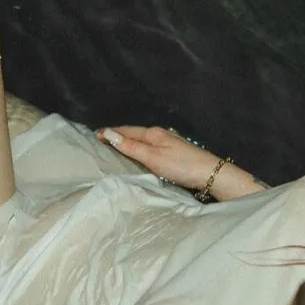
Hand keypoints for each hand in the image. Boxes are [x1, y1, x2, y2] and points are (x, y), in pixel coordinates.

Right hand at [96, 125, 223, 189]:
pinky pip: (150, 146)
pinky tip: (138, 153)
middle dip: (117, 135)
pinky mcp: (175, 151)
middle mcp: (160, 134)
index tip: (94, 135)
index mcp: (153, 133)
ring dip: (128, 142)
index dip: (110, 133)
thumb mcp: (152, 157)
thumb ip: (131, 147)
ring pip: (142, 140)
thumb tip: (109, 134)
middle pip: (134, 133)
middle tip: (101, 141)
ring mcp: (169, 142)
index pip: (126, 130)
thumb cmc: (180, 166)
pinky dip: (139, 148)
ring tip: (115, 147)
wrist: (210, 173)